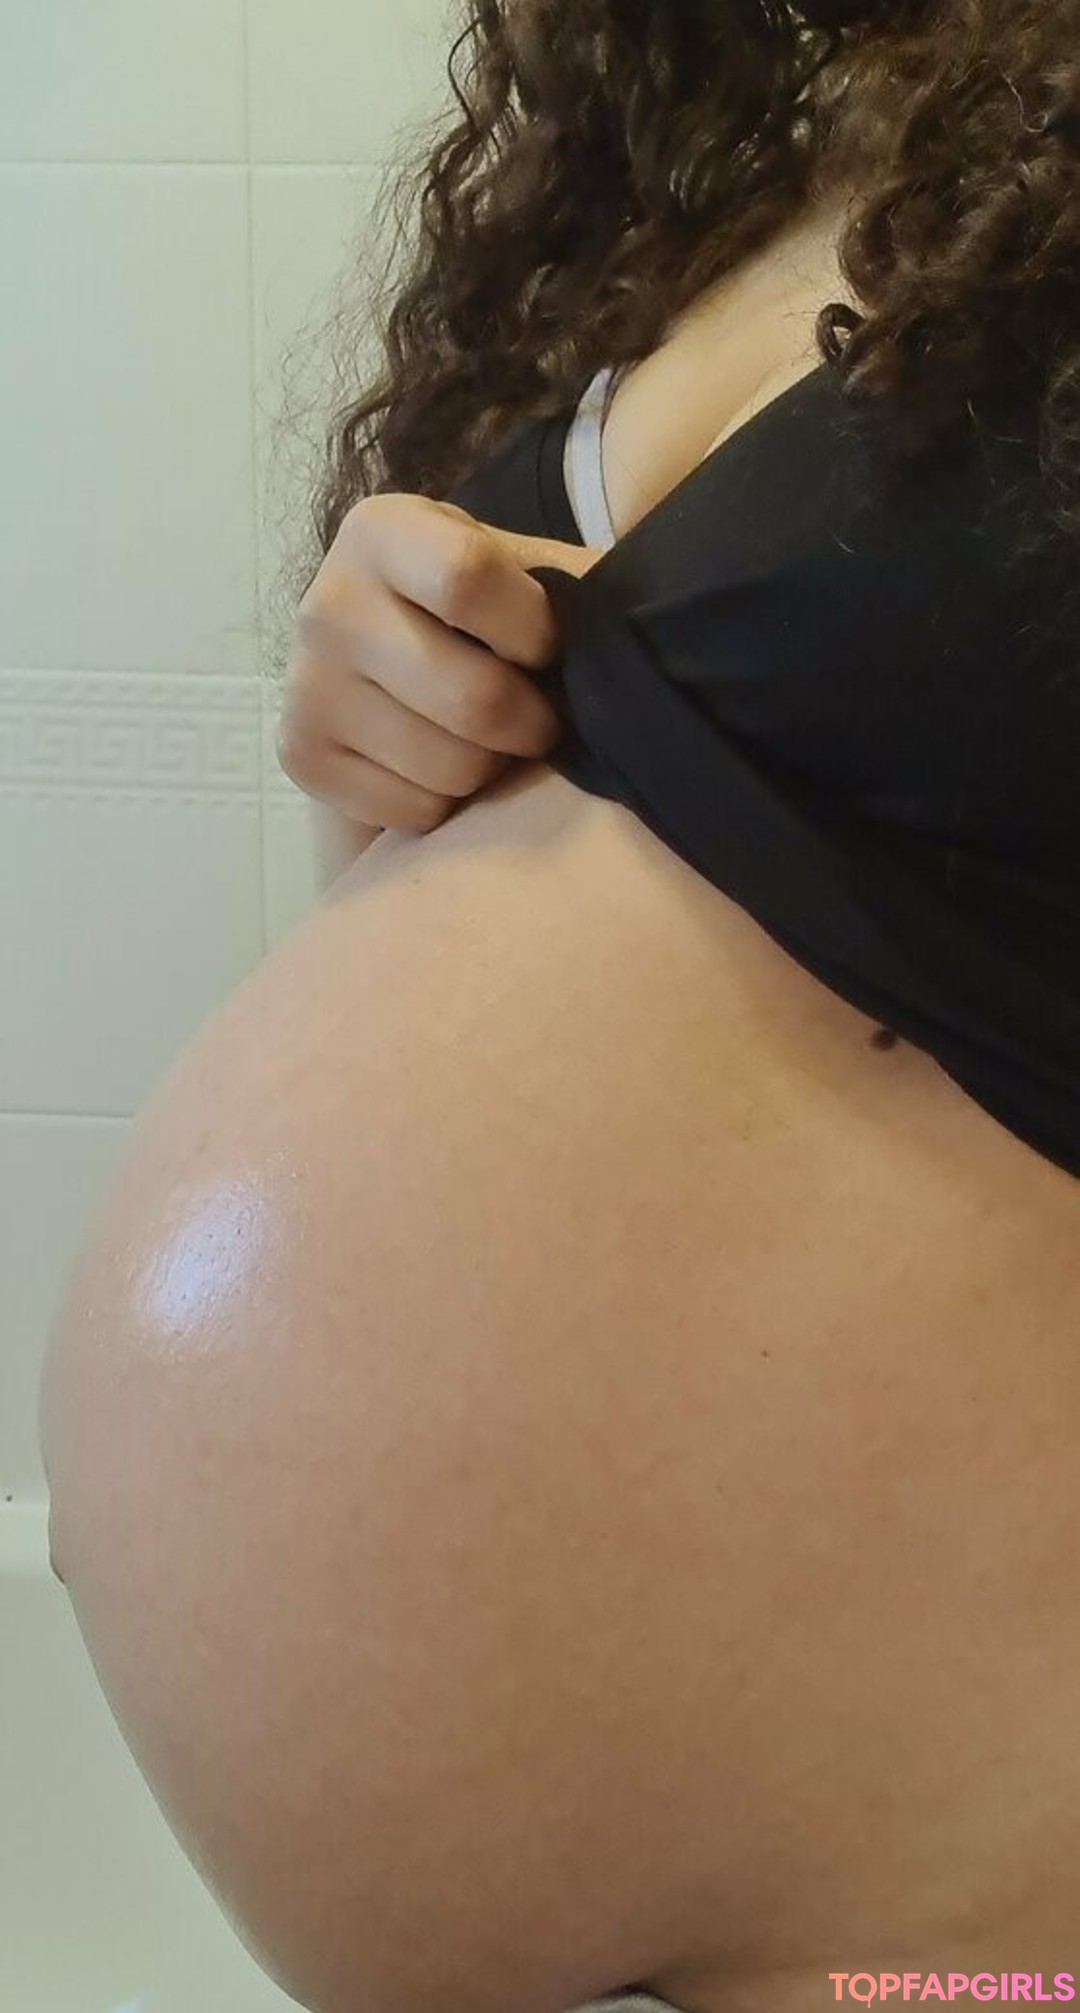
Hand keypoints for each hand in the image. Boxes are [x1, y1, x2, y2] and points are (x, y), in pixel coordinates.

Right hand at [278, 492, 603, 835]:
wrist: (382, 648)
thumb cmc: (480, 607)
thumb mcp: (522, 569)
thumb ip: (572, 586)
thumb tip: (640, 627)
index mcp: (383, 531)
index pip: (467, 581)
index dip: (534, 630)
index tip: (546, 647)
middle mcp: (327, 603)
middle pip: (470, 698)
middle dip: (530, 722)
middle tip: (537, 718)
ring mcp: (306, 685)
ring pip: (449, 767)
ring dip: (492, 768)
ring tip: (486, 739)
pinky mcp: (301, 756)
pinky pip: (413, 810)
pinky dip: (448, 804)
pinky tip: (439, 761)